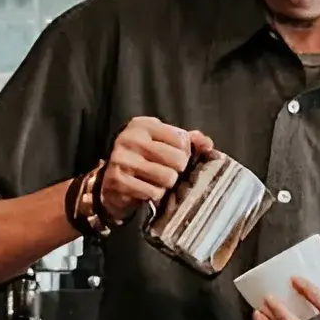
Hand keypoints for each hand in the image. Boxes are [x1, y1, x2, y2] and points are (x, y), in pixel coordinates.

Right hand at [96, 117, 213, 223]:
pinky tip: (147, 190)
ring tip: (157, 181)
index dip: (185, 153)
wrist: (111, 182)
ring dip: (166, 184)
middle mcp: (131, 138)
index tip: (176, 157)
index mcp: (143, 124)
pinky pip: (154, 192)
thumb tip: (208, 144)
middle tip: (167, 172)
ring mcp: (122, 159)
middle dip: (177, 170)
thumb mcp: (162, 143)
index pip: (182, 139)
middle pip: (177, 159)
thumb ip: (188, 140)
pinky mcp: (118, 180)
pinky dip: (155, 195)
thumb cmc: (143, 159)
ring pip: (167, 177)